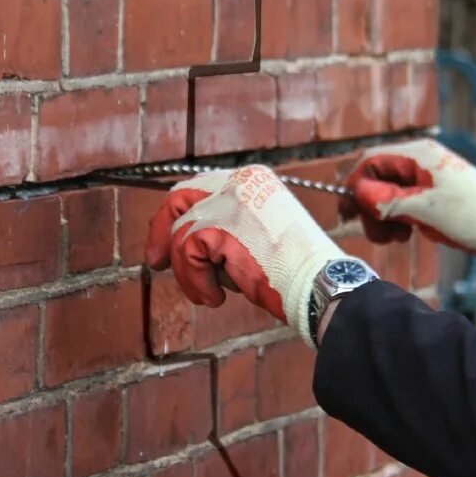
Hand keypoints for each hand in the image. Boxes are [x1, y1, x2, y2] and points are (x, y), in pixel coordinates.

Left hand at [146, 165, 346, 342]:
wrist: (319, 284)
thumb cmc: (296, 269)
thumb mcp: (262, 231)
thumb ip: (229, 224)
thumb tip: (190, 238)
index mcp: (253, 179)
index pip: (199, 187)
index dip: (177, 214)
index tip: (167, 239)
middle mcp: (239, 182)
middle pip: (179, 199)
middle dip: (161, 232)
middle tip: (156, 261)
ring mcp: (229, 203)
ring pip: (180, 235)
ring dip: (188, 272)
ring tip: (210, 293)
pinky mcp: (220, 228)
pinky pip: (187, 255)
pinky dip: (195, 281)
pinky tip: (216, 297)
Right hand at [342, 138, 475, 261]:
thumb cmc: (471, 215)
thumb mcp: (424, 209)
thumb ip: (387, 199)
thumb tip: (357, 193)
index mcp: (418, 154)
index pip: (371, 160)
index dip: (355, 185)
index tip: (348, 213)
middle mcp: (420, 160)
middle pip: (377, 176)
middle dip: (371, 206)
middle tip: (378, 234)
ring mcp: (427, 176)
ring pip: (388, 191)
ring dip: (384, 215)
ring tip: (396, 237)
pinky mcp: (433, 192)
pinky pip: (404, 200)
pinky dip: (398, 217)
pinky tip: (406, 233)